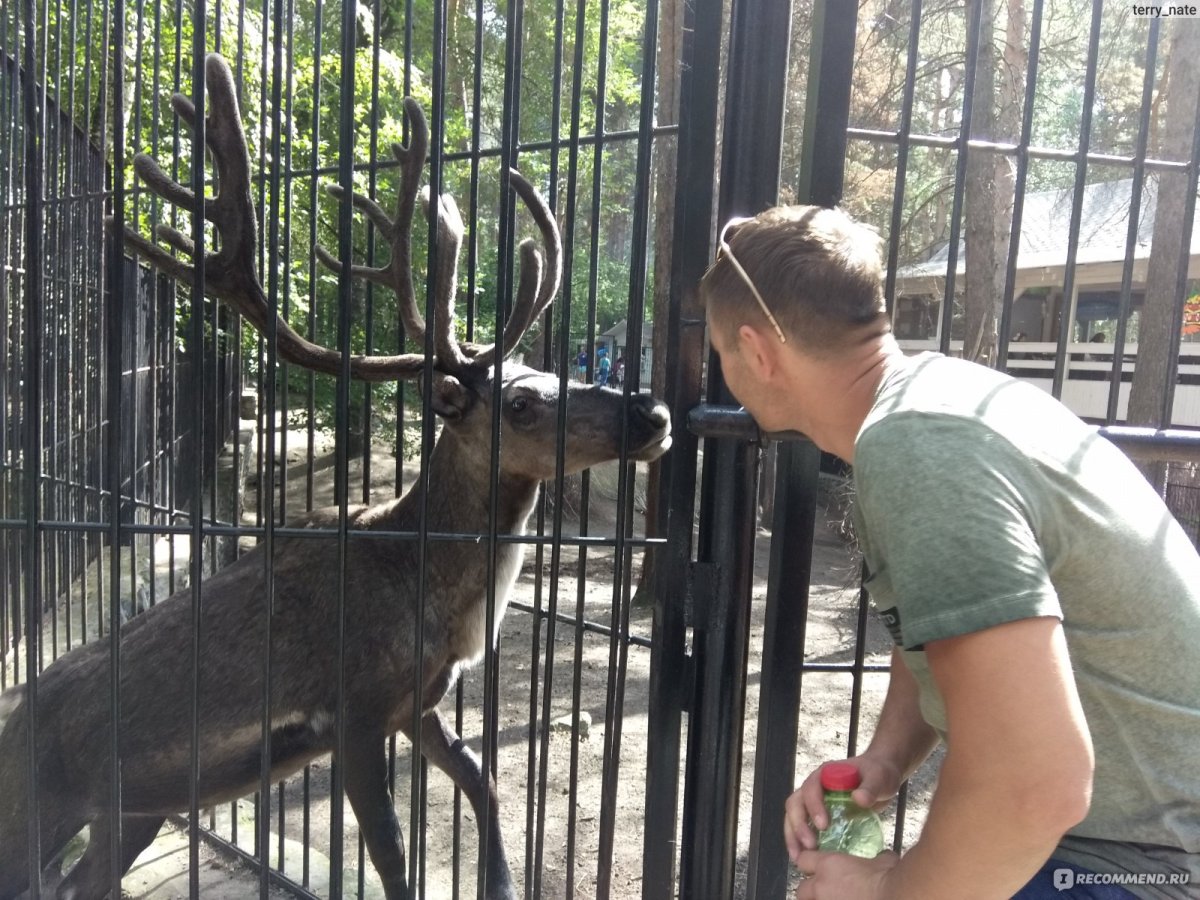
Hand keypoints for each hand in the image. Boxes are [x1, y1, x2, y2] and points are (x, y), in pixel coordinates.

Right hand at [784, 756, 901, 862]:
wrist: (882, 777)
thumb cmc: (878, 774)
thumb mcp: (878, 778)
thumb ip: (870, 788)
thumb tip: (858, 799)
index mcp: (824, 774)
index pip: (810, 789)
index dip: (813, 807)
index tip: (823, 826)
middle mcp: (814, 786)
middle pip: (795, 804)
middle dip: (798, 825)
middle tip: (811, 846)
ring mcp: (815, 800)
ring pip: (794, 816)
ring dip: (794, 835)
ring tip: (798, 857)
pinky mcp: (819, 813)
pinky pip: (804, 825)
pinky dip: (800, 840)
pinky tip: (805, 856)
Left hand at [793, 849, 898, 899]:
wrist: (894, 897)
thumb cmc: (887, 878)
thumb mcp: (882, 861)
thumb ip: (875, 858)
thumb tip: (883, 857)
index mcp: (828, 865)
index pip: (803, 860)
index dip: (808, 863)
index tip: (815, 867)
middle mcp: (821, 887)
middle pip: (801, 889)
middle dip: (808, 891)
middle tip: (820, 892)